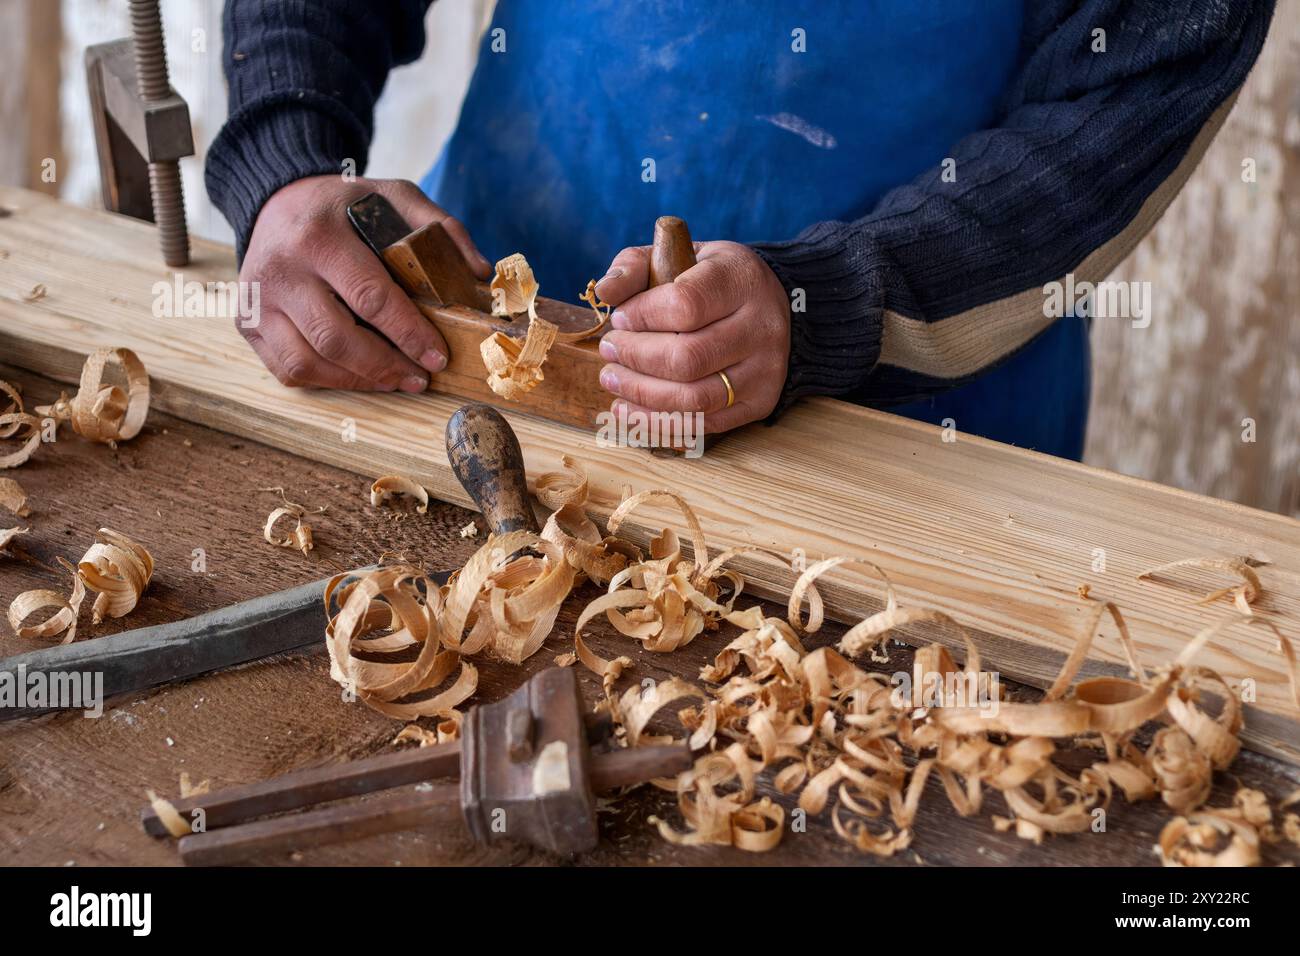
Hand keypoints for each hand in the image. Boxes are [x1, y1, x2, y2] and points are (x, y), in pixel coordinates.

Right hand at [239, 175, 490, 390]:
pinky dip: (327, 381)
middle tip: (420, 377)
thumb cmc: (344, 207)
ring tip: (394, 380)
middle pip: (337, 338)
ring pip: (308, 362)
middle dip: (387, 366)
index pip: (370, 297)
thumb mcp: (392, 196)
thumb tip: (478, 271)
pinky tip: (359, 376)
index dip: (409, 334)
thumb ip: (439, 226)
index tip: (438, 357)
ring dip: (359, 381)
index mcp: (318, 235)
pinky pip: (288, 370)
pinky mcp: (248, 324)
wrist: (277, 200)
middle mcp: (280, 270)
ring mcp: (257, 301)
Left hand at [593, 241, 790, 431]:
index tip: (620, 318)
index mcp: (742, 280)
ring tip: (612, 378)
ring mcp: (765, 370)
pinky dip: (657, 421)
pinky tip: (628, 407)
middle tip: (609, 349)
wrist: (770, 308)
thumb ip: (636, 266)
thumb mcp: (679, 256)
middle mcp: (761, 327)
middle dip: (635, 357)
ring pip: (694, 398)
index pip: (686, 304)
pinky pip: (703, 424)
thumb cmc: (712, 282)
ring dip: (641, 393)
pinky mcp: (760, 403)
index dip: (642, 316)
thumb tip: (605, 292)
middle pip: (687, 357)